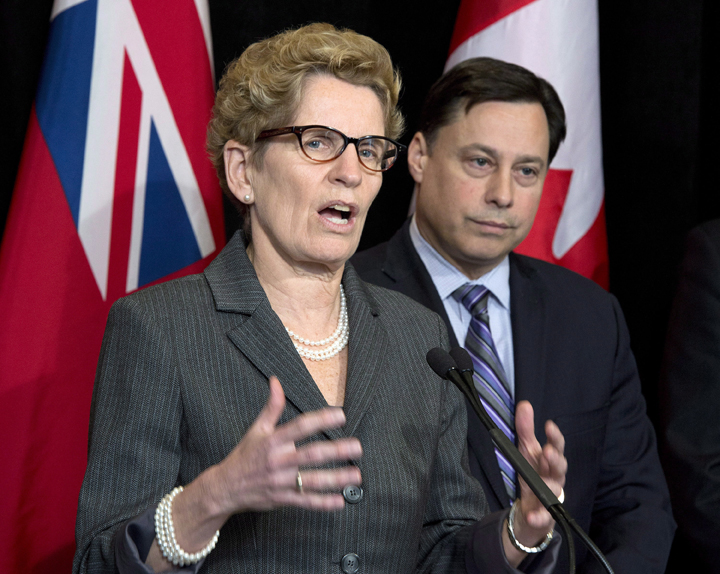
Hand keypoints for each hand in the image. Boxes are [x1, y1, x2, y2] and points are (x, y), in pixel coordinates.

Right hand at [209, 376, 362, 515]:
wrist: (225, 487)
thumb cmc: (245, 455)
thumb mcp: (256, 429)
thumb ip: (271, 406)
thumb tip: (276, 381)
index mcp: (273, 440)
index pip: (300, 427)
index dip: (320, 420)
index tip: (341, 416)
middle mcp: (278, 461)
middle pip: (311, 455)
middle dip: (336, 451)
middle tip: (357, 447)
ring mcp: (280, 482)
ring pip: (311, 481)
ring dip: (336, 479)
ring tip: (356, 475)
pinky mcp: (281, 499)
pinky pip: (304, 502)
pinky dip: (322, 503)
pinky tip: (340, 501)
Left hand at [511, 400, 566, 548]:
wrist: (528, 511)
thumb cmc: (532, 476)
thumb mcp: (525, 451)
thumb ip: (525, 429)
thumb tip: (525, 404)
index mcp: (550, 462)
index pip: (557, 447)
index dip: (555, 437)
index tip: (549, 426)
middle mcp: (554, 478)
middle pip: (560, 468)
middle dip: (555, 460)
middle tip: (548, 452)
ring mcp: (551, 498)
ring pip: (555, 492)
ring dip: (550, 486)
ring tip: (543, 482)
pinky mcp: (544, 517)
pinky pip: (543, 518)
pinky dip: (538, 517)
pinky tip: (532, 515)